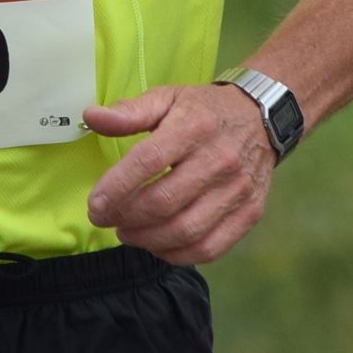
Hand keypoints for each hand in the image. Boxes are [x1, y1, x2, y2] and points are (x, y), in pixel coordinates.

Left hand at [82, 82, 276, 265]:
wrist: (261, 118)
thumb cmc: (205, 111)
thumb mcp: (167, 99)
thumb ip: (129, 111)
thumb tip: (91, 117)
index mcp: (194, 127)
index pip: (148, 162)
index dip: (116, 188)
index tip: (94, 204)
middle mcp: (219, 159)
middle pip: (164, 202)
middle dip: (125, 217)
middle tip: (105, 219)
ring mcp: (238, 190)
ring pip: (185, 231)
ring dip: (146, 239)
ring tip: (126, 232)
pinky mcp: (250, 212)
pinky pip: (210, 248)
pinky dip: (176, 254)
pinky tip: (157, 244)